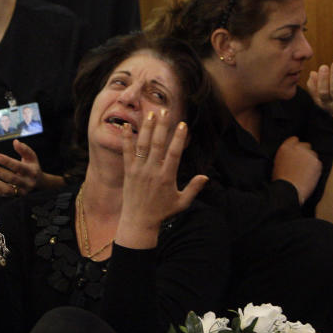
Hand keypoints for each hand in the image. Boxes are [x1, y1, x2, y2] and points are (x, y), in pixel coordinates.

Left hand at [0, 140, 42, 196]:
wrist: (38, 182)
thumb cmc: (31, 165)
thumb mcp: (31, 156)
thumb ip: (23, 149)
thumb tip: (15, 142)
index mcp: (32, 171)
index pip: (18, 166)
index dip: (7, 161)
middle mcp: (28, 183)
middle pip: (12, 178)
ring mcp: (22, 191)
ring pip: (7, 188)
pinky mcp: (16, 196)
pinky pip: (4, 194)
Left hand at [116, 109, 207, 248]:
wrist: (138, 222)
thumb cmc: (162, 212)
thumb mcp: (181, 202)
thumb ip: (193, 189)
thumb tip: (206, 177)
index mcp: (167, 177)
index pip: (174, 153)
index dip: (179, 138)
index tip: (183, 124)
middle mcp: (152, 171)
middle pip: (158, 144)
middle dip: (162, 126)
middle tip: (165, 110)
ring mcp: (139, 170)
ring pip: (143, 145)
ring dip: (147, 128)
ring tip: (151, 113)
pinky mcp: (128, 172)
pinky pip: (126, 152)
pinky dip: (126, 139)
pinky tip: (127, 126)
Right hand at [272, 136, 321, 203]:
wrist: (289, 190)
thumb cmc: (281, 180)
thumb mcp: (277, 164)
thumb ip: (286, 155)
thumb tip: (292, 155)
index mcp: (285, 148)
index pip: (294, 140)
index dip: (296, 146)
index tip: (296, 153)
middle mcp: (297, 148)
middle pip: (306, 145)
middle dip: (304, 153)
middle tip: (302, 164)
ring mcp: (308, 154)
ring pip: (313, 154)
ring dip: (310, 161)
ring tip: (305, 172)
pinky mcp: (317, 162)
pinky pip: (318, 163)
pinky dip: (315, 169)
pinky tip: (309, 176)